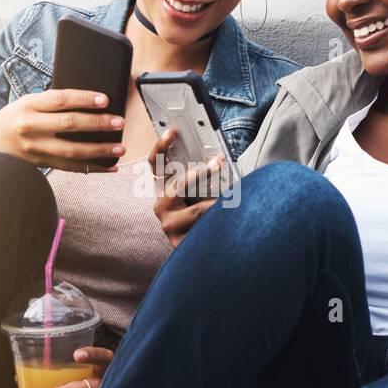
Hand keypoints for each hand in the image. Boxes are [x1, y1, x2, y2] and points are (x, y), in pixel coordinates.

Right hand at [0, 89, 126, 171]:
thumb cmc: (14, 117)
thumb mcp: (28, 102)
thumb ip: (53, 102)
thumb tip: (91, 102)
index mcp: (28, 105)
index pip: (60, 100)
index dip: (83, 99)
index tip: (105, 99)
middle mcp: (30, 127)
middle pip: (69, 125)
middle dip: (98, 124)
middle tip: (119, 122)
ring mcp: (34, 148)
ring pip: (71, 151)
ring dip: (99, 150)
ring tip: (119, 148)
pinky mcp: (40, 164)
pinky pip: (70, 168)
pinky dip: (92, 168)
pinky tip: (109, 167)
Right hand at [148, 126, 222, 247]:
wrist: (204, 256)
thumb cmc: (205, 217)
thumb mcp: (202, 193)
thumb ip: (204, 179)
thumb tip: (218, 160)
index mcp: (164, 190)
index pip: (155, 165)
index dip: (161, 147)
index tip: (173, 131)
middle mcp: (161, 206)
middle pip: (177, 185)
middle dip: (200, 173)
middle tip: (218, 162)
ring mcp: (168, 226)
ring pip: (196, 210)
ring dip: (216, 204)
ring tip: (232, 203)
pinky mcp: (179, 243)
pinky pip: (204, 228)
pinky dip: (220, 223)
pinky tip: (231, 224)